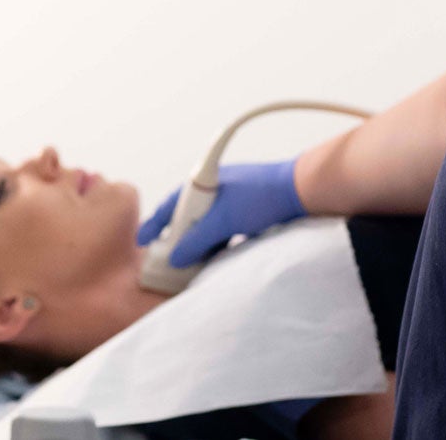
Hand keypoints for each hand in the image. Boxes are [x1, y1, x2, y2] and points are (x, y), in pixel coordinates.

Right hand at [135, 158, 305, 267]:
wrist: (303, 191)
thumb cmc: (263, 194)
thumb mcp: (223, 221)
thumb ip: (197, 240)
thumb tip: (177, 257)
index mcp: (203, 182)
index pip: (169, 205)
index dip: (154, 225)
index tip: (142, 242)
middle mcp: (214, 189)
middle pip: (187, 218)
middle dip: (178, 239)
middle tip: (168, 261)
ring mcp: (231, 200)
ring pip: (205, 226)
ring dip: (200, 244)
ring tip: (192, 264)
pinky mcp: (246, 212)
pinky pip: (223, 230)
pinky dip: (217, 243)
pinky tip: (217, 256)